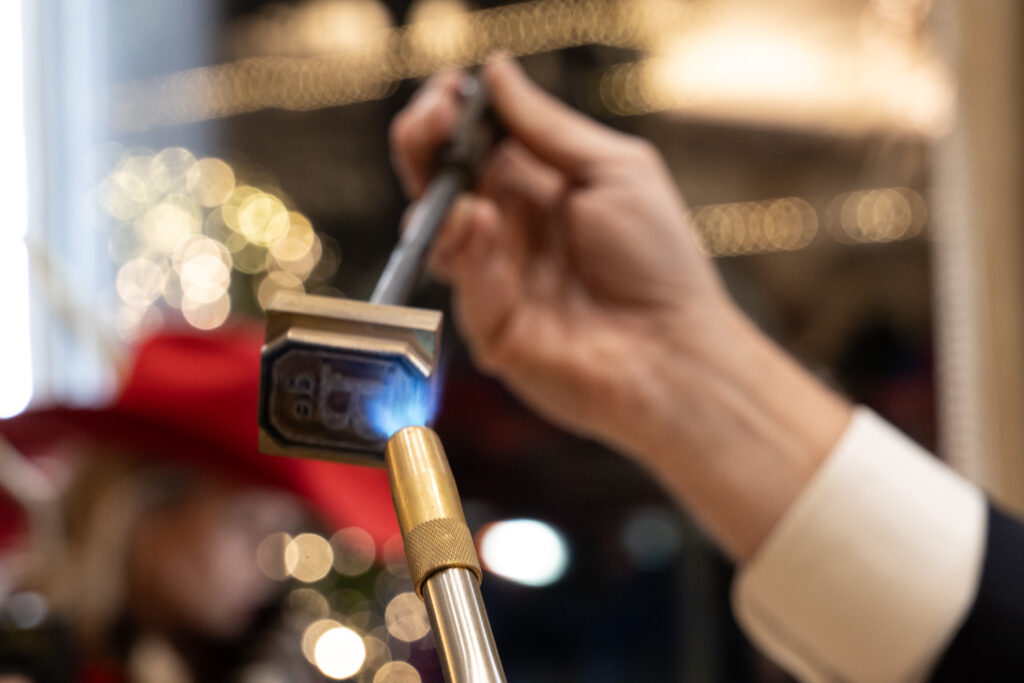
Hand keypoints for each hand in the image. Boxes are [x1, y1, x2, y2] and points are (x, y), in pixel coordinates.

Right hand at [391, 58, 730, 452]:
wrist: (673, 351)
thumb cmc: (658, 263)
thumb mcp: (614, 170)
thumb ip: (546, 126)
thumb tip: (496, 72)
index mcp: (537, 186)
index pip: (475, 140)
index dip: (455, 113)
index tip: (452, 91)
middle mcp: (509, 228)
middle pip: (441, 178)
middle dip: (424, 143)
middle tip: (431, 122)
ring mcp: (495, 275)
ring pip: (434, 229)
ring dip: (437, 197)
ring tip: (460, 183)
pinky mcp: (489, 323)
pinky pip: (462, 279)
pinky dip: (466, 247)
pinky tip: (481, 222)